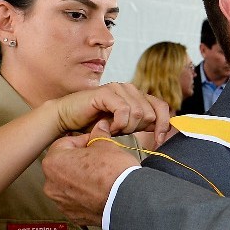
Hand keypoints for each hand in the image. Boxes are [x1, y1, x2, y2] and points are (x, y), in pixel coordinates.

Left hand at [42, 124, 140, 225]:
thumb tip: (99, 127)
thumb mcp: (106, 145)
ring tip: (101, 177)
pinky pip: (76, 201)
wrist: (126, 199)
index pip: (65, 144)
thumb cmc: (113, 171)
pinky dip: (85, 196)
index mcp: (54, 162)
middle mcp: (51, 184)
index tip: (95, 142)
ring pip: (69, 185)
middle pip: (64, 166)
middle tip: (99, 159)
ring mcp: (60, 202)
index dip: (83, 141)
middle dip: (79, 161)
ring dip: (80, 179)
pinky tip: (100, 192)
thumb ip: (98, 135)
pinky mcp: (72, 215)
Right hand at [49, 83, 171, 142]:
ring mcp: (118, 88)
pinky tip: (109, 128)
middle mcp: (130, 89)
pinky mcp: (105, 93)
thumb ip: (141, 124)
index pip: (162, 107)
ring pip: (139, 113)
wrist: (66, 118)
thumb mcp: (124, 126)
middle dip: (138, 129)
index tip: (159, 141)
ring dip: (127, 127)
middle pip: (151, 113)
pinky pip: (123, 110)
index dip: (164, 125)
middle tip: (121, 133)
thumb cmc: (93, 123)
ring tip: (113, 130)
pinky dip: (119, 124)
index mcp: (137, 96)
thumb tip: (162, 131)